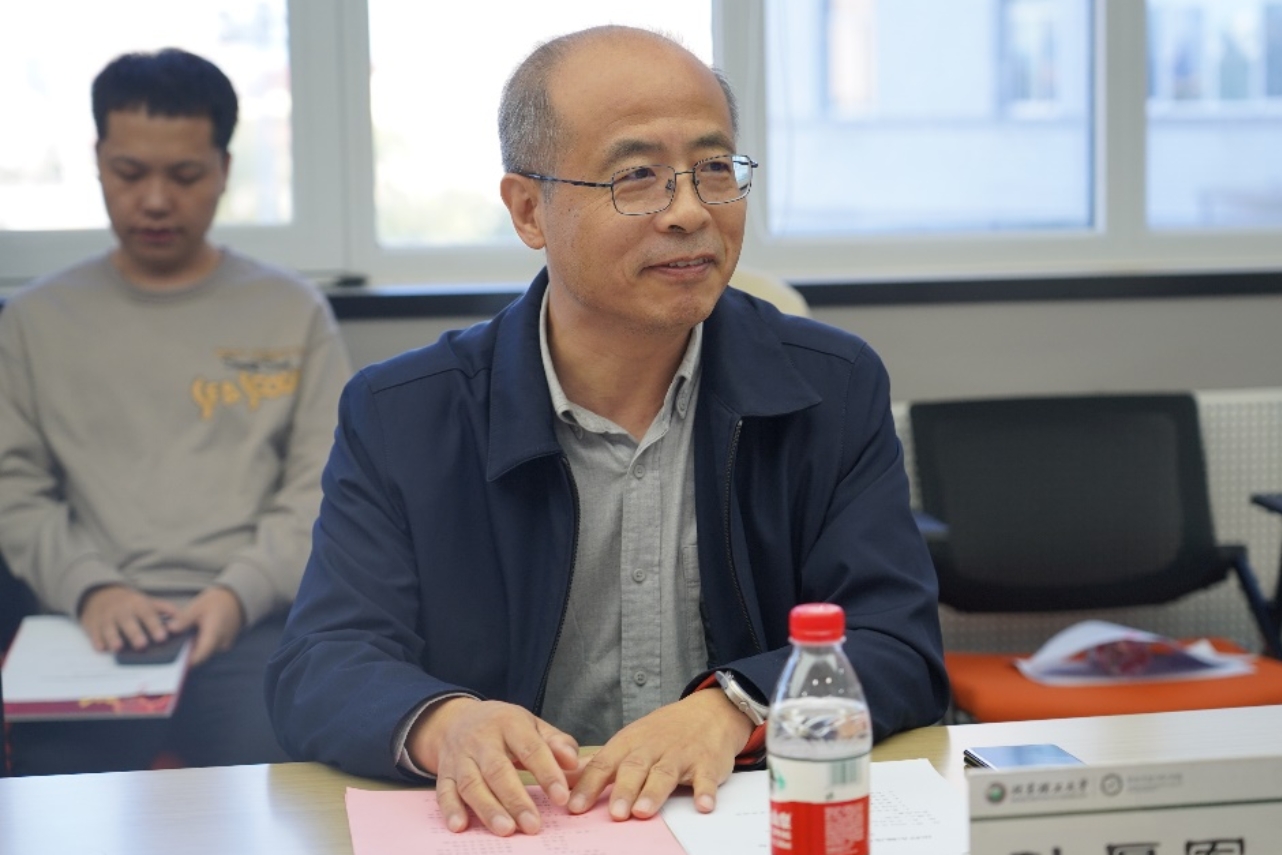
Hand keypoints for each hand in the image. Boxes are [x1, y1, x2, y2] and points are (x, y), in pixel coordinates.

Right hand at [79, 585, 178, 652]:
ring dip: (113, 638)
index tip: (162, 637)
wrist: (100, 595)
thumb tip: (182, 618)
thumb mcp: (147, 602)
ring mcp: (106, 618)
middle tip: (142, 645)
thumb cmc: (129, 603)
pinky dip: (97, 641)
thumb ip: (164, 609)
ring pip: (109, 628)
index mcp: (137, 605)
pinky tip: (101, 648)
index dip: (155, 626)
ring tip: (118, 648)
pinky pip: (94, 633)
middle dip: (135, 634)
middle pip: (128, 622)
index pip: (148, 615)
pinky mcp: (92, 625)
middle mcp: (122, 611)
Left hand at [166, 586, 244, 665]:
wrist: (234, 600)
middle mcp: (221, 642)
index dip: (187, 661)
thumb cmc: (216, 602)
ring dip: (195, 649)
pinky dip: (201, 645)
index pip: (200, 655)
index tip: (173, 662)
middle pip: (201, 655)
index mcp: (215, 633)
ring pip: (206, 652)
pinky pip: (210, 649)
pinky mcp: (224, 644)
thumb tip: (170, 628)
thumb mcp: (197, 606)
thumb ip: (184, 619)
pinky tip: (195, 636)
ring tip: (184, 639)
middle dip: (188, 654)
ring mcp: (224, 644)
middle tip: (173, 648)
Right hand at [407, 697, 579, 835]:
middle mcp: (481, 739)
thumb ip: (556, 742)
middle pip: (497, 770)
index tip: (561, 797)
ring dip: (488, 809)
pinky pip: (444, 791)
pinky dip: (450, 810)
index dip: (547, 772)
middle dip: (516, 799)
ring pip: (471, 784)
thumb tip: (574, 762)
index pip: (530, 748)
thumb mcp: (532, 725)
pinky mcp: (444, 773)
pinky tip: (460, 826)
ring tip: (506, 830)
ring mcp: (460, 757)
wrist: (457, 718)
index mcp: (509, 723)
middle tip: (533, 825)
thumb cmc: (504, 727)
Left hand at [568, 686, 753, 820]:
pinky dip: (705, 791)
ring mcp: (680, 755)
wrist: (708, 712)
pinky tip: (702, 805)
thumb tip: (567, 781)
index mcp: (629, 743)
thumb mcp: (631, 740)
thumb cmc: (662, 733)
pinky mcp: (706, 763)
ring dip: (654, 792)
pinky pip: (706, 778)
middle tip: (614, 813)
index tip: (575, 807)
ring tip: (643, 811)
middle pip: (634, 768)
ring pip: (665, 773)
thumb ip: (603, 763)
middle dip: (623, 790)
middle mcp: (652, 747)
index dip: (589, 785)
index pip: (604, 764)